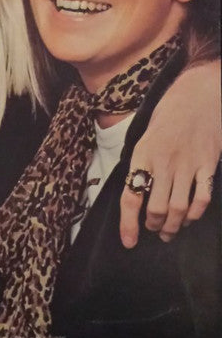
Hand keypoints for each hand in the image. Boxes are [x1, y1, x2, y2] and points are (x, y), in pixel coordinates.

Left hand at [120, 60, 220, 247]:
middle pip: (156, 207)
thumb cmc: (168, 113)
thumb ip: (141, 161)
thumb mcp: (145, 134)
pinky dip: (194, 213)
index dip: (128, 223)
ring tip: (168, 232)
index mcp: (142, 154)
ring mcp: (188, 164)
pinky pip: (201, 197)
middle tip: (153, 231)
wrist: (199, 95)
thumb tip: (136, 189)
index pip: (131, 196)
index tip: (129, 242)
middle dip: (153, 225)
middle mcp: (163, 162)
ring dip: (172, 225)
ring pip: (178, 207)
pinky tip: (188, 217)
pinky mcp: (208, 164)